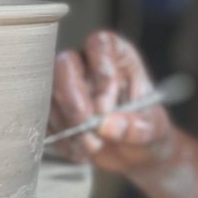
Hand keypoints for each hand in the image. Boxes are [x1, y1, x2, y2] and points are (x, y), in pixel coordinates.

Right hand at [48, 31, 174, 173]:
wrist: (135, 152)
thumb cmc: (147, 129)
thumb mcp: (153, 129)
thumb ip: (135, 127)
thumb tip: (107, 125)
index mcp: (117, 56)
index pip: (99, 44)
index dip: (100, 72)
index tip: (107, 106)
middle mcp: (88, 64)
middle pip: (65, 63)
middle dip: (73, 100)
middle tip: (87, 127)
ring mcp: (67, 85)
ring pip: (49, 92)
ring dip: (67, 124)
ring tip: (92, 146)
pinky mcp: (54, 108)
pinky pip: (43, 117)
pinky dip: (59, 138)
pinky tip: (79, 150)